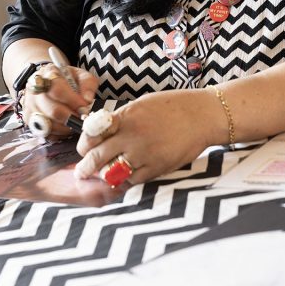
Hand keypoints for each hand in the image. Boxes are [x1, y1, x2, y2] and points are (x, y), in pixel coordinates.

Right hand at [24, 64, 98, 136]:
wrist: (49, 82)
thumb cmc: (67, 79)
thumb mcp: (81, 75)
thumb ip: (87, 85)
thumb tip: (87, 101)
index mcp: (48, 74)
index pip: (57, 90)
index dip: (73, 101)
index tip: (84, 108)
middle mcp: (34, 90)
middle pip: (52, 110)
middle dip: (71, 118)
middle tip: (82, 119)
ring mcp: (30, 105)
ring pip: (48, 124)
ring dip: (65, 127)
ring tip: (75, 123)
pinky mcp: (29, 119)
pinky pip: (45, 132)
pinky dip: (58, 133)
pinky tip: (66, 127)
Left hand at [74, 89, 216, 184]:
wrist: (203, 116)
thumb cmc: (173, 107)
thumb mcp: (142, 105)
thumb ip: (121, 119)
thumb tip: (102, 132)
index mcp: (125, 118)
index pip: (92, 135)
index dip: (84, 145)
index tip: (84, 149)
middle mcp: (131, 136)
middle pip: (97, 158)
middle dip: (86, 168)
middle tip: (82, 173)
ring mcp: (144, 154)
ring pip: (113, 173)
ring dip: (106, 176)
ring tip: (104, 176)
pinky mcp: (157, 168)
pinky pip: (133, 180)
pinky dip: (126, 180)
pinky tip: (126, 176)